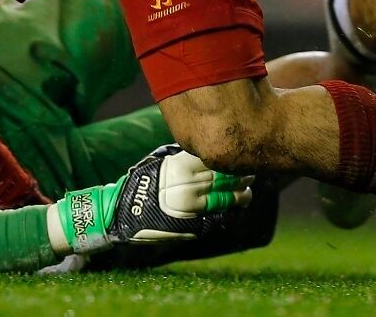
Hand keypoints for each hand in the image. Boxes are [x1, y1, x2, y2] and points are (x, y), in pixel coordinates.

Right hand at [55, 145, 251, 253]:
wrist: (124, 213)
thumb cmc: (142, 181)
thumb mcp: (161, 160)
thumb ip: (184, 156)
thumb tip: (208, 150)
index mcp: (181, 167)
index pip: (215, 160)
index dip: (231, 159)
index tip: (241, 157)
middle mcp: (188, 186)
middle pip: (224, 178)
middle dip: (240, 176)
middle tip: (251, 173)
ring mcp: (191, 208)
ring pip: (225, 199)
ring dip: (240, 195)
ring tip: (246, 192)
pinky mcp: (191, 226)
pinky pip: (217, 218)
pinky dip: (229, 213)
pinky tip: (235, 208)